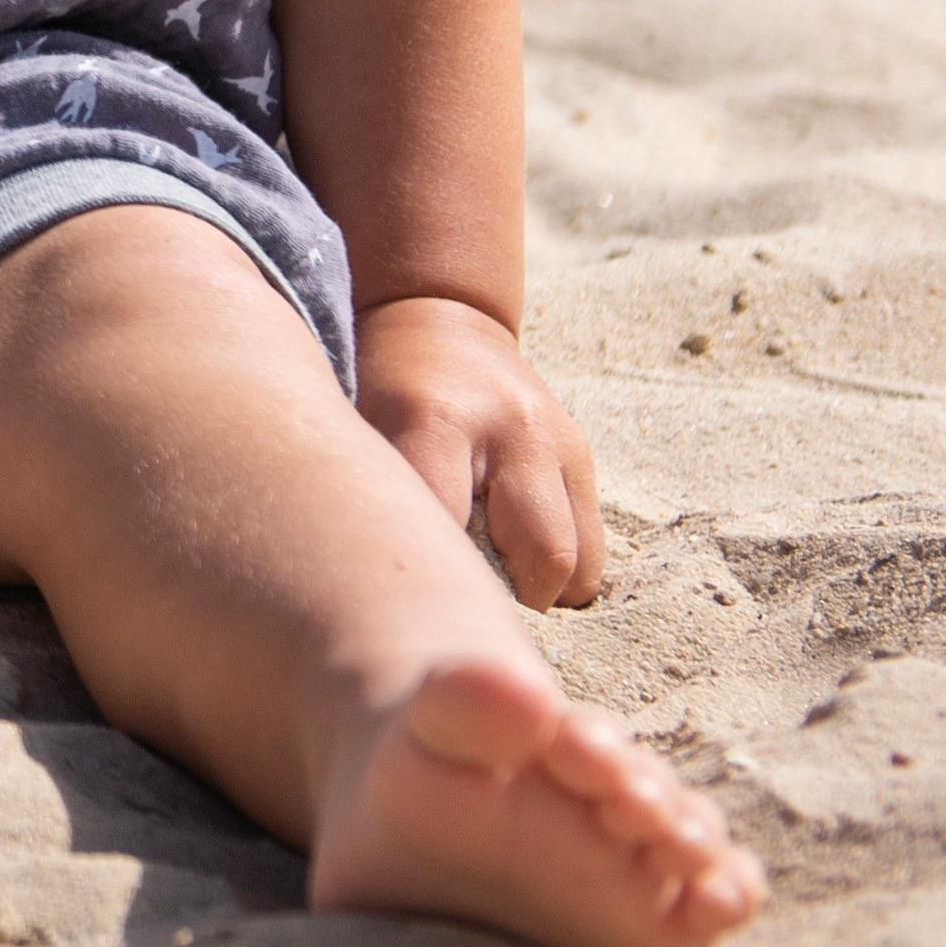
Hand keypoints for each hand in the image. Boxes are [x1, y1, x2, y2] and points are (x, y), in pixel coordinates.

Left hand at [360, 290, 605, 602]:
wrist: (437, 323)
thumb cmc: (375, 390)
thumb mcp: (355, 431)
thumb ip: (372, 505)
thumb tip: (375, 599)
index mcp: (435, 420)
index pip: (446, 529)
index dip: (435, 586)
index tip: (414, 622)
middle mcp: (513, 431)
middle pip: (542, 557)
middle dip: (507, 603)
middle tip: (460, 606)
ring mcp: (558, 443)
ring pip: (579, 564)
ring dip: (539, 595)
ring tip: (488, 583)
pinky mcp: (582, 457)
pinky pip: (590, 549)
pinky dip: (557, 577)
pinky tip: (512, 563)